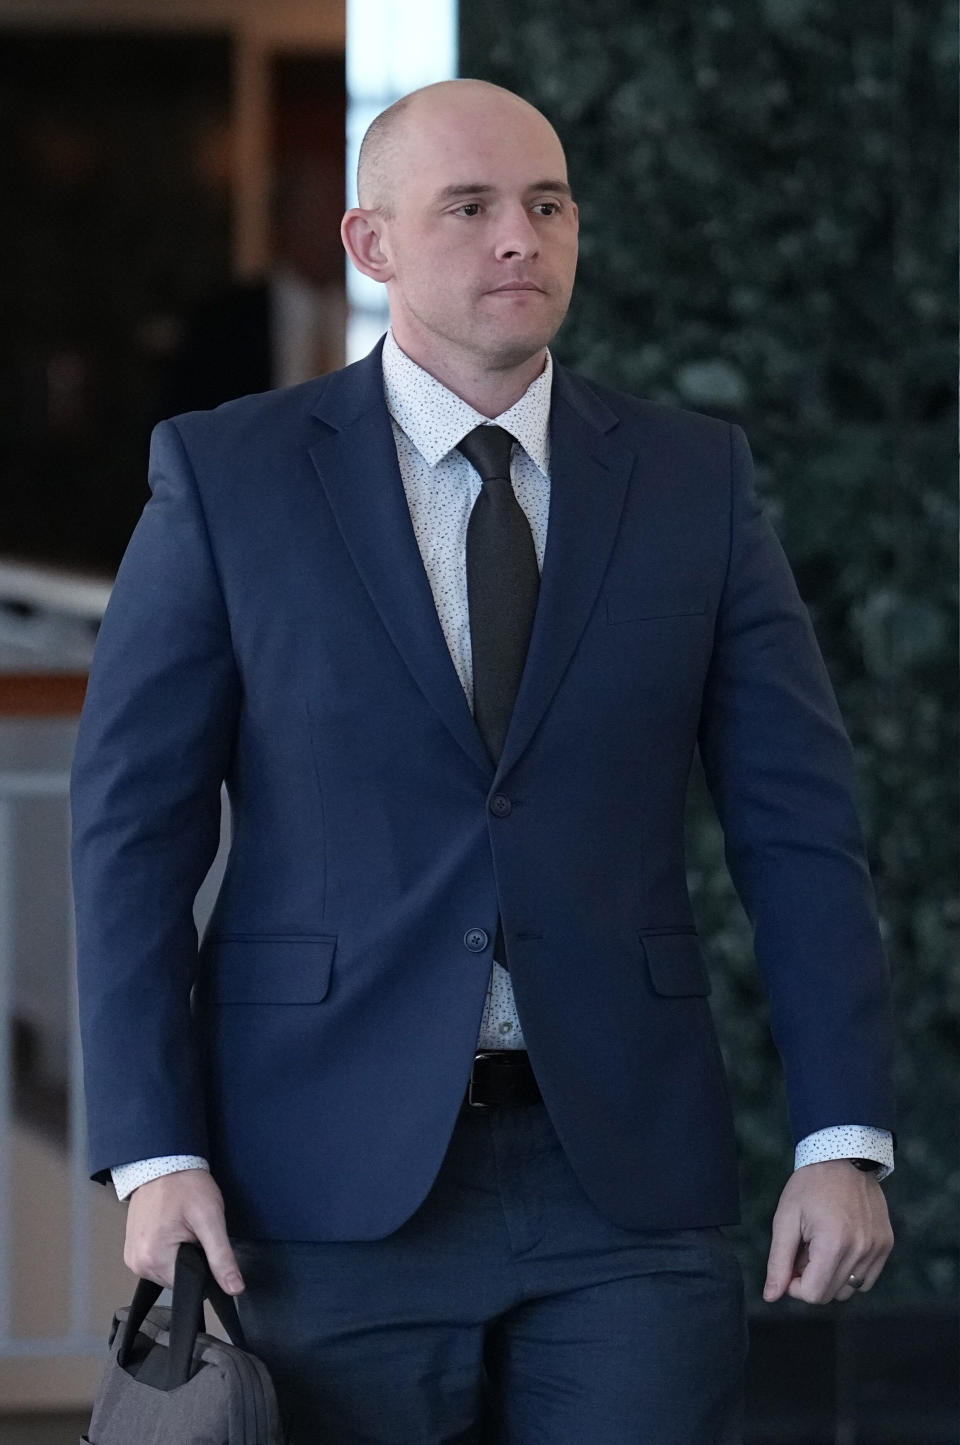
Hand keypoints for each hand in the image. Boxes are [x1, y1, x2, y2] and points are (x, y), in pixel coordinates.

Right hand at [124, 1168, 244, 1295]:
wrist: (164, 1162)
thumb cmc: (185, 1185)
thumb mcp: (210, 1219)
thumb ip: (221, 1257)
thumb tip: (234, 1288)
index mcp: (154, 1259)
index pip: (189, 1285)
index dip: (203, 1265)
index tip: (202, 1242)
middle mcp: (138, 1263)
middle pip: (177, 1279)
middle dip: (191, 1258)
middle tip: (193, 1230)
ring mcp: (133, 1257)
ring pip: (168, 1271)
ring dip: (179, 1253)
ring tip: (181, 1226)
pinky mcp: (133, 1250)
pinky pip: (157, 1261)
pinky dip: (168, 1249)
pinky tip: (170, 1228)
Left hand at [763, 1160, 892, 1304]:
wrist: (842, 1157)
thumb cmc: (809, 1186)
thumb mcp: (785, 1219)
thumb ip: (778, 1261)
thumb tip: (771, 1296)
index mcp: (834, 1244)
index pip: (813, 1295)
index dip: (795, 1285)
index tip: (790, 1264)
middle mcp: (861, 1250)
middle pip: (831, 1295)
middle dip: (812, 1279)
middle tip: (805, 1249)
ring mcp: (877, 1249)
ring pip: (849, 1290)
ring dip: (831, 1276)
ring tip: (822, 1244)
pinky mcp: (886, 1245)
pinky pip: (866, 1278)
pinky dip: (850, 1271)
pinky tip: (840, 1245)